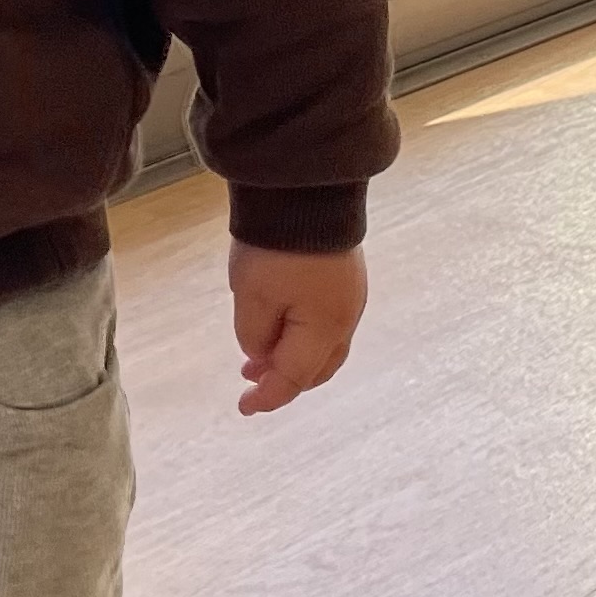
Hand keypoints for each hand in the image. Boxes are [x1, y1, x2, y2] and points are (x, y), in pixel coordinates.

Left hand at [228, 240, 365, 416]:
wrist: (306, 190)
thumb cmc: (276, 247)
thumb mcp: (252, 296)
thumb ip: (255, 336)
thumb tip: (262, 354)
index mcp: (325, 330)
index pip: (295, 377)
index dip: (268, 396)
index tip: (244, 406)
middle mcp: (346, 319)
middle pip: (318, 367)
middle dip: (286, 379)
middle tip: (253, 381)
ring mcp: (351, 296)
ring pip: (324, 345)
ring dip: (294, 356)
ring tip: (260, 355)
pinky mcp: (346, 276)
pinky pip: (327, 322)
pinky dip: (304, 334)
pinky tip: (282, 323)